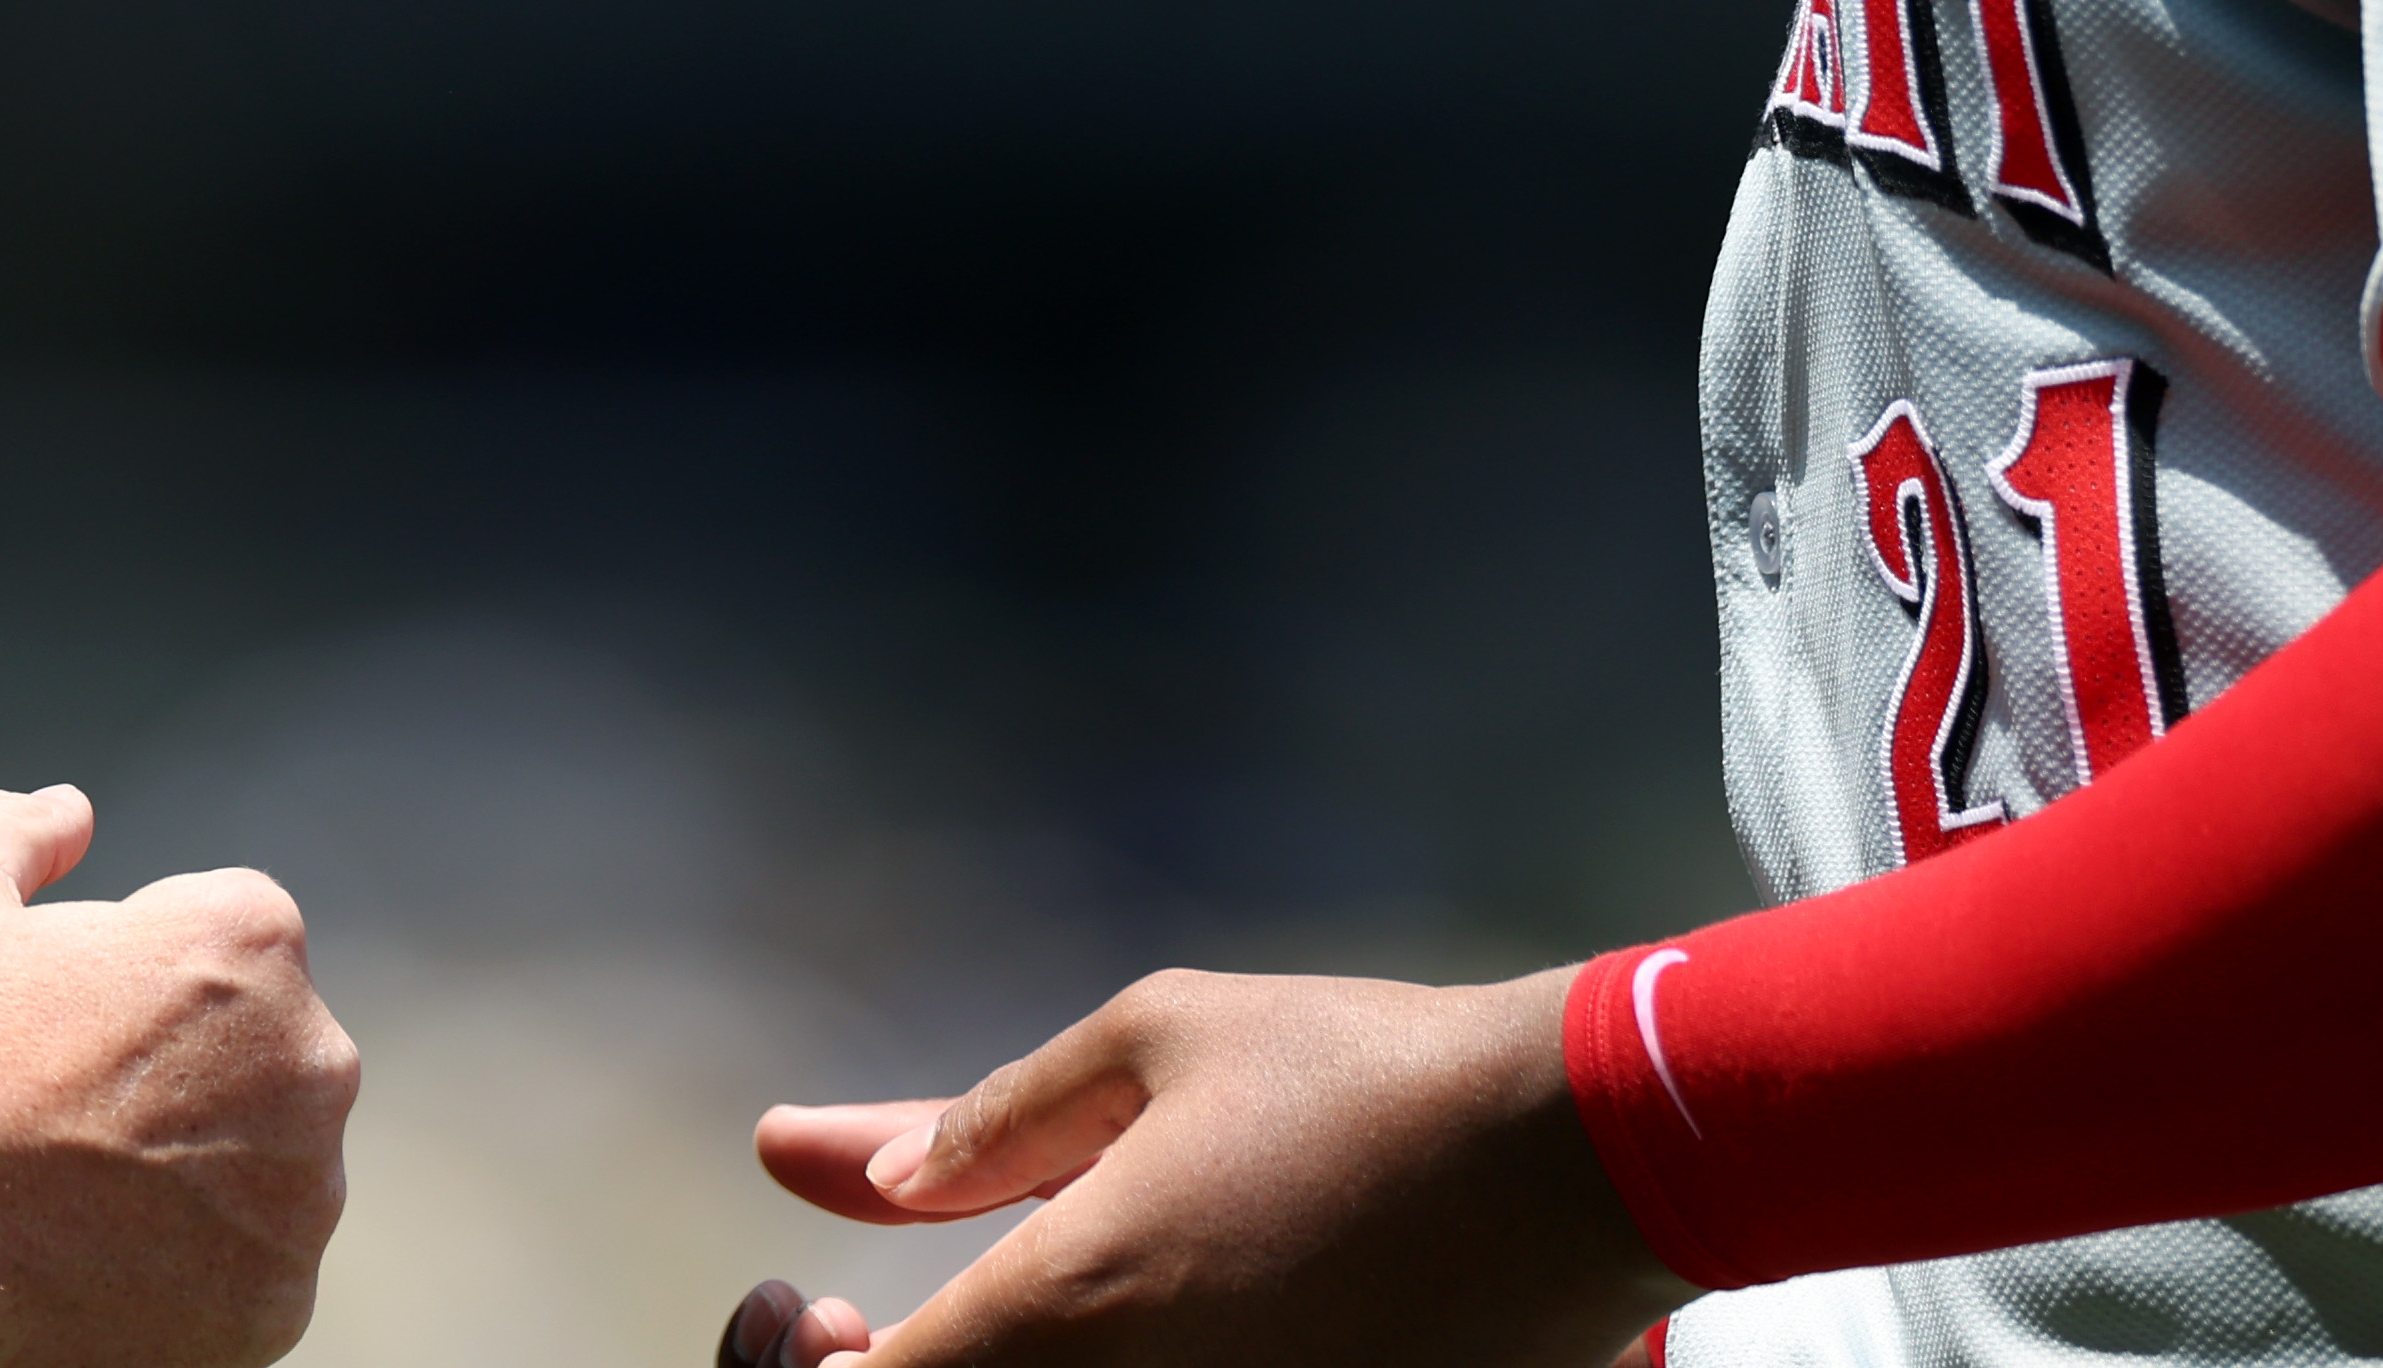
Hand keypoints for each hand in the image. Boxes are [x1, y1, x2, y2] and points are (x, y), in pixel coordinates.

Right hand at [0, 785, 360, 1367]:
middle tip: (71, 1120)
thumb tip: (65, 813)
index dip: (135, 987)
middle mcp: (308, 1060)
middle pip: (257, 1063)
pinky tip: (100, 1265)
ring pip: (260, 1174)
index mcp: (250, 940)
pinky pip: (246, 1278)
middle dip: (183, 1084)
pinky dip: (190, 1279)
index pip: (224, 949)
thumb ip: (18, 830)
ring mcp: (298, 1192)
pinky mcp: (271, 1304)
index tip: (74, 1035)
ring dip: (196, 1181)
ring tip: (79, 1199)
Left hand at [729, 967, 1678, 1367]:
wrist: (1570, 1162)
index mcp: (1069, 1309)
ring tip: (1053, 1306)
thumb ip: (988, 1125)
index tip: (820, 1308)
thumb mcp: (1152, 1048)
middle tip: (896, 1324)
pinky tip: (1154, 1327)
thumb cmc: (1356, 1077)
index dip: (812, 1365)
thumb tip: (843, 1168)